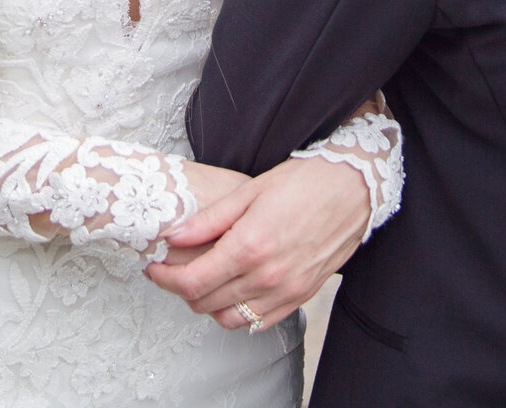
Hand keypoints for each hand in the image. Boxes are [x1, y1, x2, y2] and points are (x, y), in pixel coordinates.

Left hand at [145, 155, 369, 330]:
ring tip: (203, 279)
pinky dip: (238, 314)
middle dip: (181, 289)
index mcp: (249, 246)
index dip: (164, 278)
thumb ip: (209, 220)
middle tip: (174, 269)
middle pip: (205, 303)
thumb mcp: (249, 192)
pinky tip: (233, 290)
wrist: (351, 190)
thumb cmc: (303, 182)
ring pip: (229, 320)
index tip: (153, 267)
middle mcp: (266, 277)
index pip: (192, 281)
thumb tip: (174, 237)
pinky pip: (257, 323)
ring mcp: (284, 292)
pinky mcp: (299, 298)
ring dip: (208, 305)